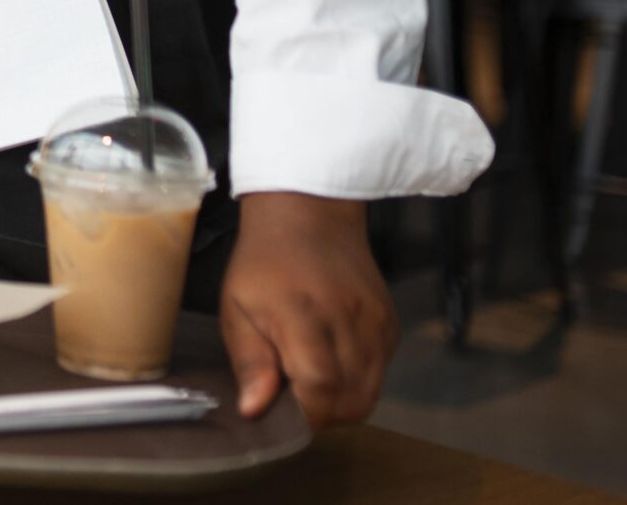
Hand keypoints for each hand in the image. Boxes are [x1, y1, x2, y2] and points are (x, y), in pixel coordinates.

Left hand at [219, 193, 395, 428]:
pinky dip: (359, 378)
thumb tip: (254, 410)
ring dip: (342, 398)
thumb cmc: (264, 261)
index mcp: (303, 315)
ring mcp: (375, 322)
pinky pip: (381, 372)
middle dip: (322, 412)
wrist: (308, 214)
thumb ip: (250, 362)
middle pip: (351, 401)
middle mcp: (348, 320)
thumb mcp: (236, 307)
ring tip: (312, 373)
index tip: (284, 404)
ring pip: (370, 393)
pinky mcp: (390, 323)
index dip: (303, 412)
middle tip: (296, 391)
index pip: (320, 391)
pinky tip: (333, 355)